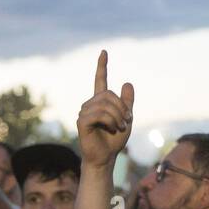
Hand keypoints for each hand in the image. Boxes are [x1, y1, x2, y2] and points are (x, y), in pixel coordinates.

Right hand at [76, 50, 133, 169]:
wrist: (106, 157)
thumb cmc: (115, 140)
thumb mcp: (127, 118)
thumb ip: (127, 102)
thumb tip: (127, 82)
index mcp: (101, 102)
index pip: (100, 80)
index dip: (102, 66)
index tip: (104, 52)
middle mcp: (90, 104)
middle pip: (109, 94)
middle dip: (122, 107)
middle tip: (126, 121)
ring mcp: (84, 112)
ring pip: (105, 104)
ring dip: (118, 116)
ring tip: (120, 127)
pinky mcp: (82, 121)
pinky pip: (99, 114)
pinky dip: (111, 121)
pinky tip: (112, 128)